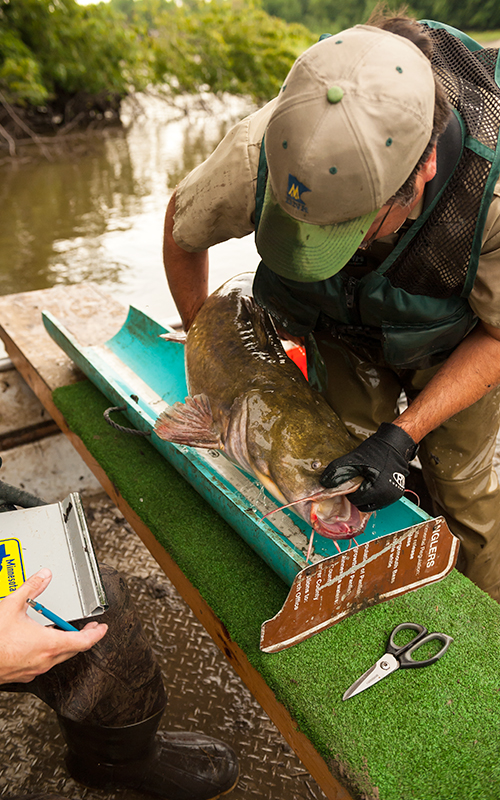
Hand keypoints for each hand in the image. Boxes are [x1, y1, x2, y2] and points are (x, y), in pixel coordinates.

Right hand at [0, 568, 107, 683]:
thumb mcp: (13, 605)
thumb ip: (32, 587)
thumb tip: (44, 576)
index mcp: (49, 644)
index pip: (84, 641)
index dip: (97, 634)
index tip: (102, 627)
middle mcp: (45, 660)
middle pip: (73, 649)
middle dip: (83, 637)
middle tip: (89, 628)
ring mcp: (35, 669)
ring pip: (59, 657)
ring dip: (66, 644)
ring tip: (65, 631)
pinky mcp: (24, 674)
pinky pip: (44, 662)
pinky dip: (49, 651)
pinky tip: (42, 643)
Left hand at [320, 422, 418, 511]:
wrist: (395, 444)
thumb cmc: (376, 451)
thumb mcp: (354, 459)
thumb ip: (337, 471)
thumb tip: (324, 483)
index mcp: (378, 490)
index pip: (355, 500)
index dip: (349, 491)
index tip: (350, 481)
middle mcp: (388, 497)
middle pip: (363, 505)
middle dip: (357, 495)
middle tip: (357, 481)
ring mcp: (393, 497)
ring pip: (371, 505)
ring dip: (365, 497)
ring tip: (365, 481)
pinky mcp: (396, 494)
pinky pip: (380, 501)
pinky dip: (373, 495)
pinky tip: (372, 482)